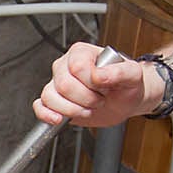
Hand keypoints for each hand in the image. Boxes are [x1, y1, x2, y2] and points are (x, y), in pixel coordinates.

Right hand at [33, 40, 158, 128]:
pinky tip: (59, 119)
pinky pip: (40, 107)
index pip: (77, 67)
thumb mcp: (133, 74)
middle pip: (63, 84)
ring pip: (50, 97)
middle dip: (85, 99)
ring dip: (73, 110)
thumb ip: (119, 71)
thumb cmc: (126, 84)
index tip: (105, 87)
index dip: (91, 83)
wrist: (125, 101)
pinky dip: (47, 115)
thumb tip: (98, 75)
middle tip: (99, 100)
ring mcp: (57, 84)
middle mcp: (65, 66)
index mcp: (81, 53)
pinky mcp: (54, 102)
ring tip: (88, 109)